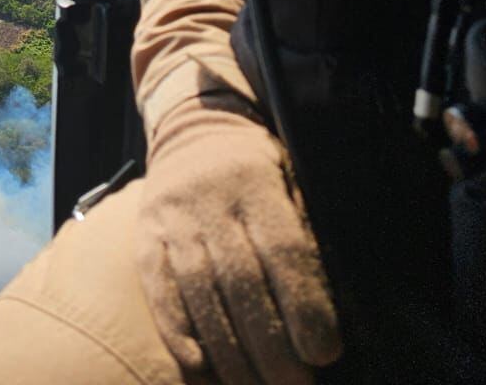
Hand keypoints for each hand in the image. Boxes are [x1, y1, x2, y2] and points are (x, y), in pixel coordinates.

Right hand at [135, 90, 341, 384]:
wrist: (194, 126)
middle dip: (270, 343)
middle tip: (294, 383)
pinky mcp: (146, 235)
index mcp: (257, 183)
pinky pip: (158, 288)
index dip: (303, 306)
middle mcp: (210, 199)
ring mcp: (173, 218)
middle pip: (240, 281)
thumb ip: (308, 231)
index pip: (283, 250)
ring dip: (229, 350)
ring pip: (199, 292)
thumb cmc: (261, 166)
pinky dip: (177, 331)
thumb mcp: (293, 178)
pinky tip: (199, 366)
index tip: (325, 352)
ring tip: (254, 384)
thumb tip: (339, 305)